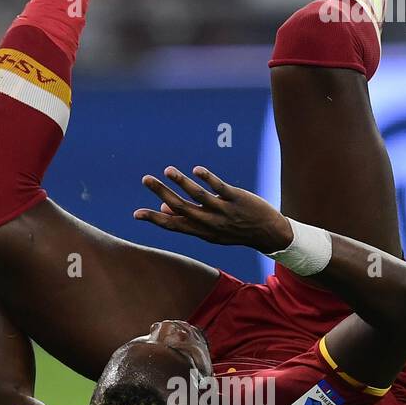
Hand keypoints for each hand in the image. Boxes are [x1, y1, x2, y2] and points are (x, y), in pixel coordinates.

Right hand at [133, 166, 292, 253]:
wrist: (269, 234)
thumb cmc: (236, 230)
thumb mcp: (211, 231)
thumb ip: (189, 219)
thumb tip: (164, 207)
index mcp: (201, 231)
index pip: (173, 225)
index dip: (154, 219)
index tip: (136, 214)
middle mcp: (210, 222)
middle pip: (181, 208)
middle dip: (161, 193)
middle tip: (146, 179)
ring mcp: (224, 211)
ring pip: (198, 196)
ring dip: (181, 182)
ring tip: (167, 170)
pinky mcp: (236, 199)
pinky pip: (220, 187)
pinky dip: (207, 179)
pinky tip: (195, 170)